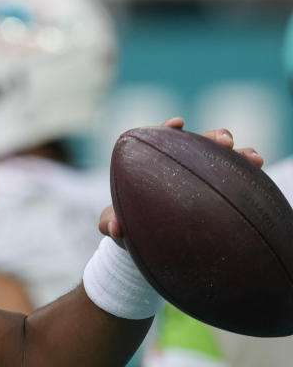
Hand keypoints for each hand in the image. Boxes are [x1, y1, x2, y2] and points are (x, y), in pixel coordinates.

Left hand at [98, 117, 263, 245]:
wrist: (149, 243)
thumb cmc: (129, 225)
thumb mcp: (115, 225)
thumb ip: (108, 222)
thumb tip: (114, 228)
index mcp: (152, 165)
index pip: (160, 140)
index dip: (168, 130)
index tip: (178, 123)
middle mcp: (179, 166)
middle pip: (197, 145)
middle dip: (212, 138)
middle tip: (225, 141)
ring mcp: (201, 178)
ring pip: (221, 159)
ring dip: (237, 155)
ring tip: (252, 157)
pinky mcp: (217, 192)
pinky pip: (234, 179)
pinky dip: (246, 172)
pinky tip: (257, 169)